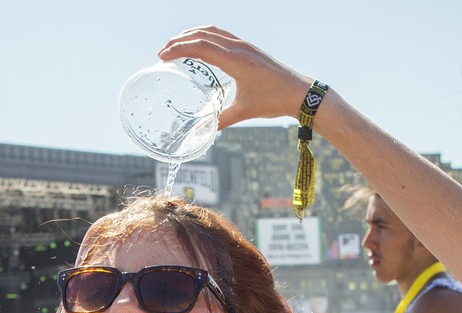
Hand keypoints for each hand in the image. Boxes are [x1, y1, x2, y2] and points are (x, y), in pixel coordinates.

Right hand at [159, 27, 313, 128]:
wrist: (299, 91)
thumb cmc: (274, 100)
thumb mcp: (244, 112)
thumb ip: (221, 120)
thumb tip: (203, 132)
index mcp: (236, 60)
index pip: (200, 46)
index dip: (178, 49)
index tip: (162, 57)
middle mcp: (239, 47)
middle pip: (202, 34)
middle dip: (179, 40)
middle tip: (163, 51)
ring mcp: (244, 45)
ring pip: (212, 30)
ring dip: (192, 34)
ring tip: (176, 45)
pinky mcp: (248, 47)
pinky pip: (222, 34)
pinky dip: (205, 36)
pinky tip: (199, 46)